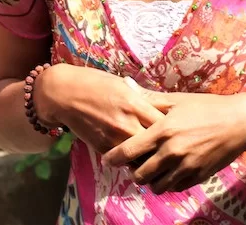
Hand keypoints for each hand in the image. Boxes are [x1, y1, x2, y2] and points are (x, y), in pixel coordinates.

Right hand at [33, 65, 165, 153]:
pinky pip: (125, 161)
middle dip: (167, 147)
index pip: (164, 122)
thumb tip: (164, 104)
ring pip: (142, 158)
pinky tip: (141, 161)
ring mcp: (115, 139)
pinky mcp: (103, 149)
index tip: (181, 128)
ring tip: (161, 159)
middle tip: (175, 148)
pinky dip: (135, 162)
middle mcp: (127, 123)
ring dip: (152, 159)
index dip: (175, 127)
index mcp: (135, 104)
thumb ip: (143, 97)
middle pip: (157, 144)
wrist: (64, 95)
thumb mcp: (123, 85)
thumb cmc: (95, 84)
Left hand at [101, 91, 245, 194]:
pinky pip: (174, 188)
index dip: (114, 158)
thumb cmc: (206, 107)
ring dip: (151, 180)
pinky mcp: (197, 177)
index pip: (128, 151)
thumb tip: (126, 85)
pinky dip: (169, 183)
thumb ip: (149, 98)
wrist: (239, 122)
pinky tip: (171, 170)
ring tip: (154, 169)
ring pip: (156, 186)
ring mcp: (185, 167)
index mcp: (162, 131)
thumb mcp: (177, 100)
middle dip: (133, 171)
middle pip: (139, 175)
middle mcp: (171, 152)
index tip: (109, 158)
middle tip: (136, 163)